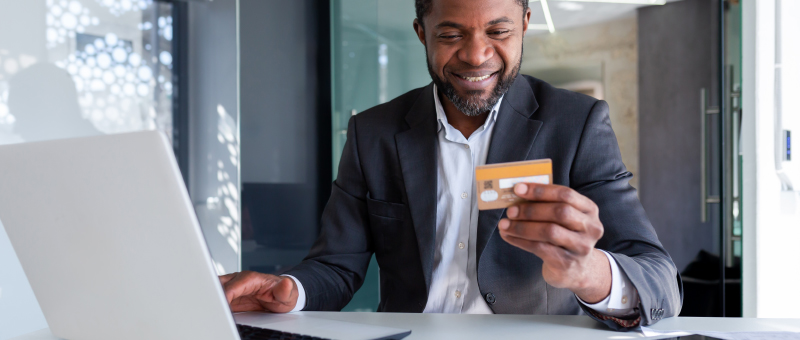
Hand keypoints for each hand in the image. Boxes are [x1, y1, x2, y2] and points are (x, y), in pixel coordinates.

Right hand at [219, 271, 298, 312]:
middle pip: (219, 285)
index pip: (233, 286)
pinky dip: (214, 304)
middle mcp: (239, 281)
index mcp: (250, 279)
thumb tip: (286, 283)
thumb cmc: (283, 292)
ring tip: (209, 311)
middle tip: (211, 308)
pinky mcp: (231, 297)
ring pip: (216, 290)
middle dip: (212, 295)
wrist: (282, 295)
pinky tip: (213, 313)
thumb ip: (285, 289)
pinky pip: (218, 299)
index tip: (222, 306)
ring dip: (211, 299)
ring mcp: (234, 289)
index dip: (225, 296)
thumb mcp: (287, 293)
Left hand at [497, 183, 610, 302]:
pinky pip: (540, 248)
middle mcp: (590, 227)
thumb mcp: (565, 219)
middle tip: (510, 211)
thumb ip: (548, 205)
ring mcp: (581, 247)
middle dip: (531, 210)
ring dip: (522, 227)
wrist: (578, 270)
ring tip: (504, 225)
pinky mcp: (567, 263)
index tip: (518, 189)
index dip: (540, 190)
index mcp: (589, 209)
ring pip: (550, 231)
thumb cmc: (565, 237)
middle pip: (560, 212)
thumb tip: (518, 194)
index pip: (566, 194)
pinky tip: (508, 236)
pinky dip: (520, 240)